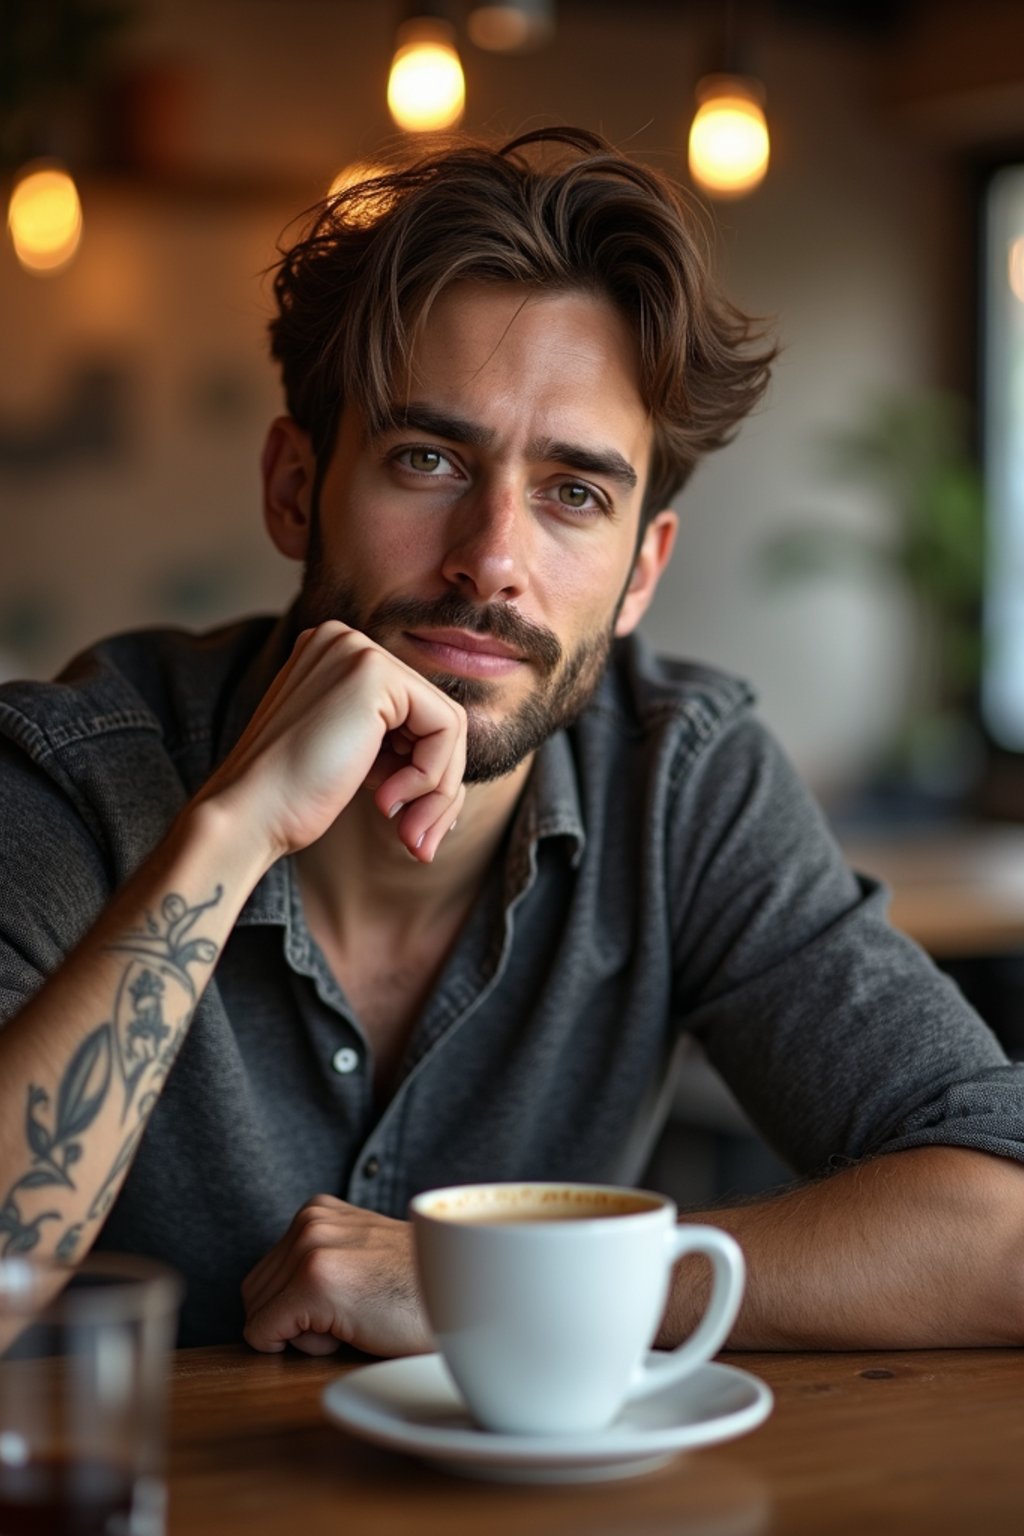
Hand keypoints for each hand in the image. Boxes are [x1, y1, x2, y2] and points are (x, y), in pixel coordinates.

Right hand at [197, 621, 466, 866]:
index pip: (416, 711)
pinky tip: (385, 801)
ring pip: (448, 724)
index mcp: (335, 657)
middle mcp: (345, 641)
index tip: (410, 823)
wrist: (248, 815)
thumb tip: (457, 773)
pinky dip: (431, 776)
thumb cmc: (292, 799)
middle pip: (436, 715)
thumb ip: (398, 743)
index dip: (425, 773)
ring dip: (438, 790)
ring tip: (406, 831)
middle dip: (439, 786)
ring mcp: (357, 652)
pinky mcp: (373, 673)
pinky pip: (445, 727)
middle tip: (419, 840)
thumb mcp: (355, 757)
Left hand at [241, 1194, 432, 1357]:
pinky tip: (350, 1328)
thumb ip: (319, 1260)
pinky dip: (299, 1348)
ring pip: (258, 1316)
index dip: (297, 1308)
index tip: (346, 1302)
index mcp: (318, 1210)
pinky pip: (263, 1334)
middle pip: (254, 1295)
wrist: (466, 1299)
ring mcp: (311, 1247)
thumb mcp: (360, 1257)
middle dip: (293, 1320)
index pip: (264, 1277)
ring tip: (353, 1317)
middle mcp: (310, 1220)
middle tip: (350, 1314)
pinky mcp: (314, 1281)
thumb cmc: (418, 1293)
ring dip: (300, 1333)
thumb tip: (269, 1308)